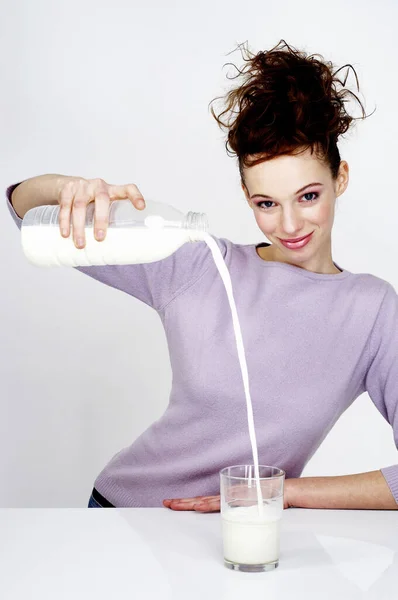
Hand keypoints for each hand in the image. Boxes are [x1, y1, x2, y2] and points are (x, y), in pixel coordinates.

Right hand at [57, 177, 145, 248]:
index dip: (135, 196)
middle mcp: (98, 186)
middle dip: (101, 220)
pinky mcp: (67, 190)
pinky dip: (64, 221)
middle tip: (100, 238)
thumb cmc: (90, 201)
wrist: (64, 186)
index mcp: (112, 190)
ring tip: (81, 244)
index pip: (128, 189)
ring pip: (80, 206)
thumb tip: (118, 250)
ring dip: (79, 226)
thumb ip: (110, 219)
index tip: (141, 208)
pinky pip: (65, 206)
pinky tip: (65, 234)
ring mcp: (82, 186)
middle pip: (102, 199)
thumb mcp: (102, 205)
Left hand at [163, 480, 293, 511]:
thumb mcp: (254, 507)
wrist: (289, 490)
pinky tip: (198, 506)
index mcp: (230, 496)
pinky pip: (222, 503)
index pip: (206, 501)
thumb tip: (236, 515)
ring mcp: (234, 496)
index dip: (190, 503)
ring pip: (208, 501)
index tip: (176, 503)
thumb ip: (243, 508)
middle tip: (167, 503)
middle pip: (203, 499)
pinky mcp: (242, 498)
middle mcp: (229, 494)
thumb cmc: (273, 497)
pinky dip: (210, 505)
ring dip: (191, 504)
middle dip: (184, 502)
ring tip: (175, 505)